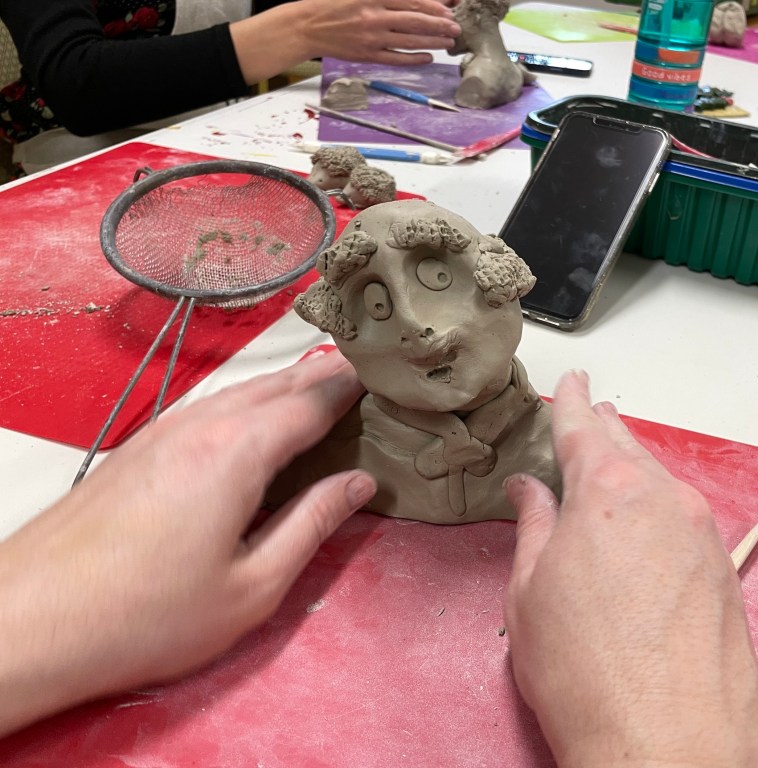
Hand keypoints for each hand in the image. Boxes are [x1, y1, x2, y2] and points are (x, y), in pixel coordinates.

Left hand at [0, 349, 374, 737]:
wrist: (33, 619)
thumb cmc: (145, 614)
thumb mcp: (253, 586)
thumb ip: (312, 525)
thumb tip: (357, 484)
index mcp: (239, 452)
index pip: (312, 400)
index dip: (354, 386)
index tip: (386, 376)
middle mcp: (201, 425)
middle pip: (277, 384)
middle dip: (324, 375)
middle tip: (364, 373)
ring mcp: (163, 431)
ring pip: (240, 390)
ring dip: (285, 385)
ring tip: (320, 389)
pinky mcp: (138, 447)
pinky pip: (209, 406)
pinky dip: (247, 402)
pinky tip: (253, 421)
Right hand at [232, 0, 461, 83]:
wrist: (307, 25)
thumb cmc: (333, 6)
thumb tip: (413, 2)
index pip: (411, 1)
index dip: (433, 6)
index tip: (448, 9)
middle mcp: (374, 17)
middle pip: (415, 21)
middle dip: (439, 25)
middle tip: (456, 27)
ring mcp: (372, 38)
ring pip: (409, 41)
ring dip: (432, 42)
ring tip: (448, 42)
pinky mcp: (368, 55)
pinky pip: (397, 59)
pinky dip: (415, 58)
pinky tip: (428, 57)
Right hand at [503, 371, 757, 767]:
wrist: (670, 743)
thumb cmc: (582, 669)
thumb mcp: (531, 592)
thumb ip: (534, 527)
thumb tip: (532, 489)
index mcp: (606, 491)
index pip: (583, 429)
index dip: (572, 402)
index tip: (574, 381)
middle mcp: (663, 498)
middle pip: (629, 448)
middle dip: (606, 428)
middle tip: (592, 413)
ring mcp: (703, 533)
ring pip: (661, 481)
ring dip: (635, 469)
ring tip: (616, 463)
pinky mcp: (725, 571)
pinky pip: (685, 518)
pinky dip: (660, 507)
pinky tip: (646, 525)